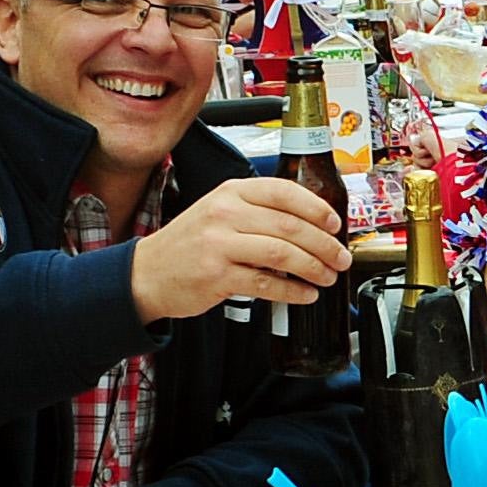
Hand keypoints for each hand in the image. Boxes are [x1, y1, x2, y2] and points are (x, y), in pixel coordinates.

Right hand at [131, 178, 349, 322]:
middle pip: (290, 226)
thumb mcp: (218, 212)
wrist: (146, 274)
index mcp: (231, 193)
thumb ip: (257, 212)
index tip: (335, 224)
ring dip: (314, 267)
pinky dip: (292, 291)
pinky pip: (266, 284)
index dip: (316, 208)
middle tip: (340, 258)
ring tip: (327, 276)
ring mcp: (219, 244)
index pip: (284, 192)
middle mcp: (225, 214)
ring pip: (282, 253)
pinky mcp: (216, 276)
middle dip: (325, 245)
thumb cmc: (189, 244)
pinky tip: (305, 295)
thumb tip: (311, 226)